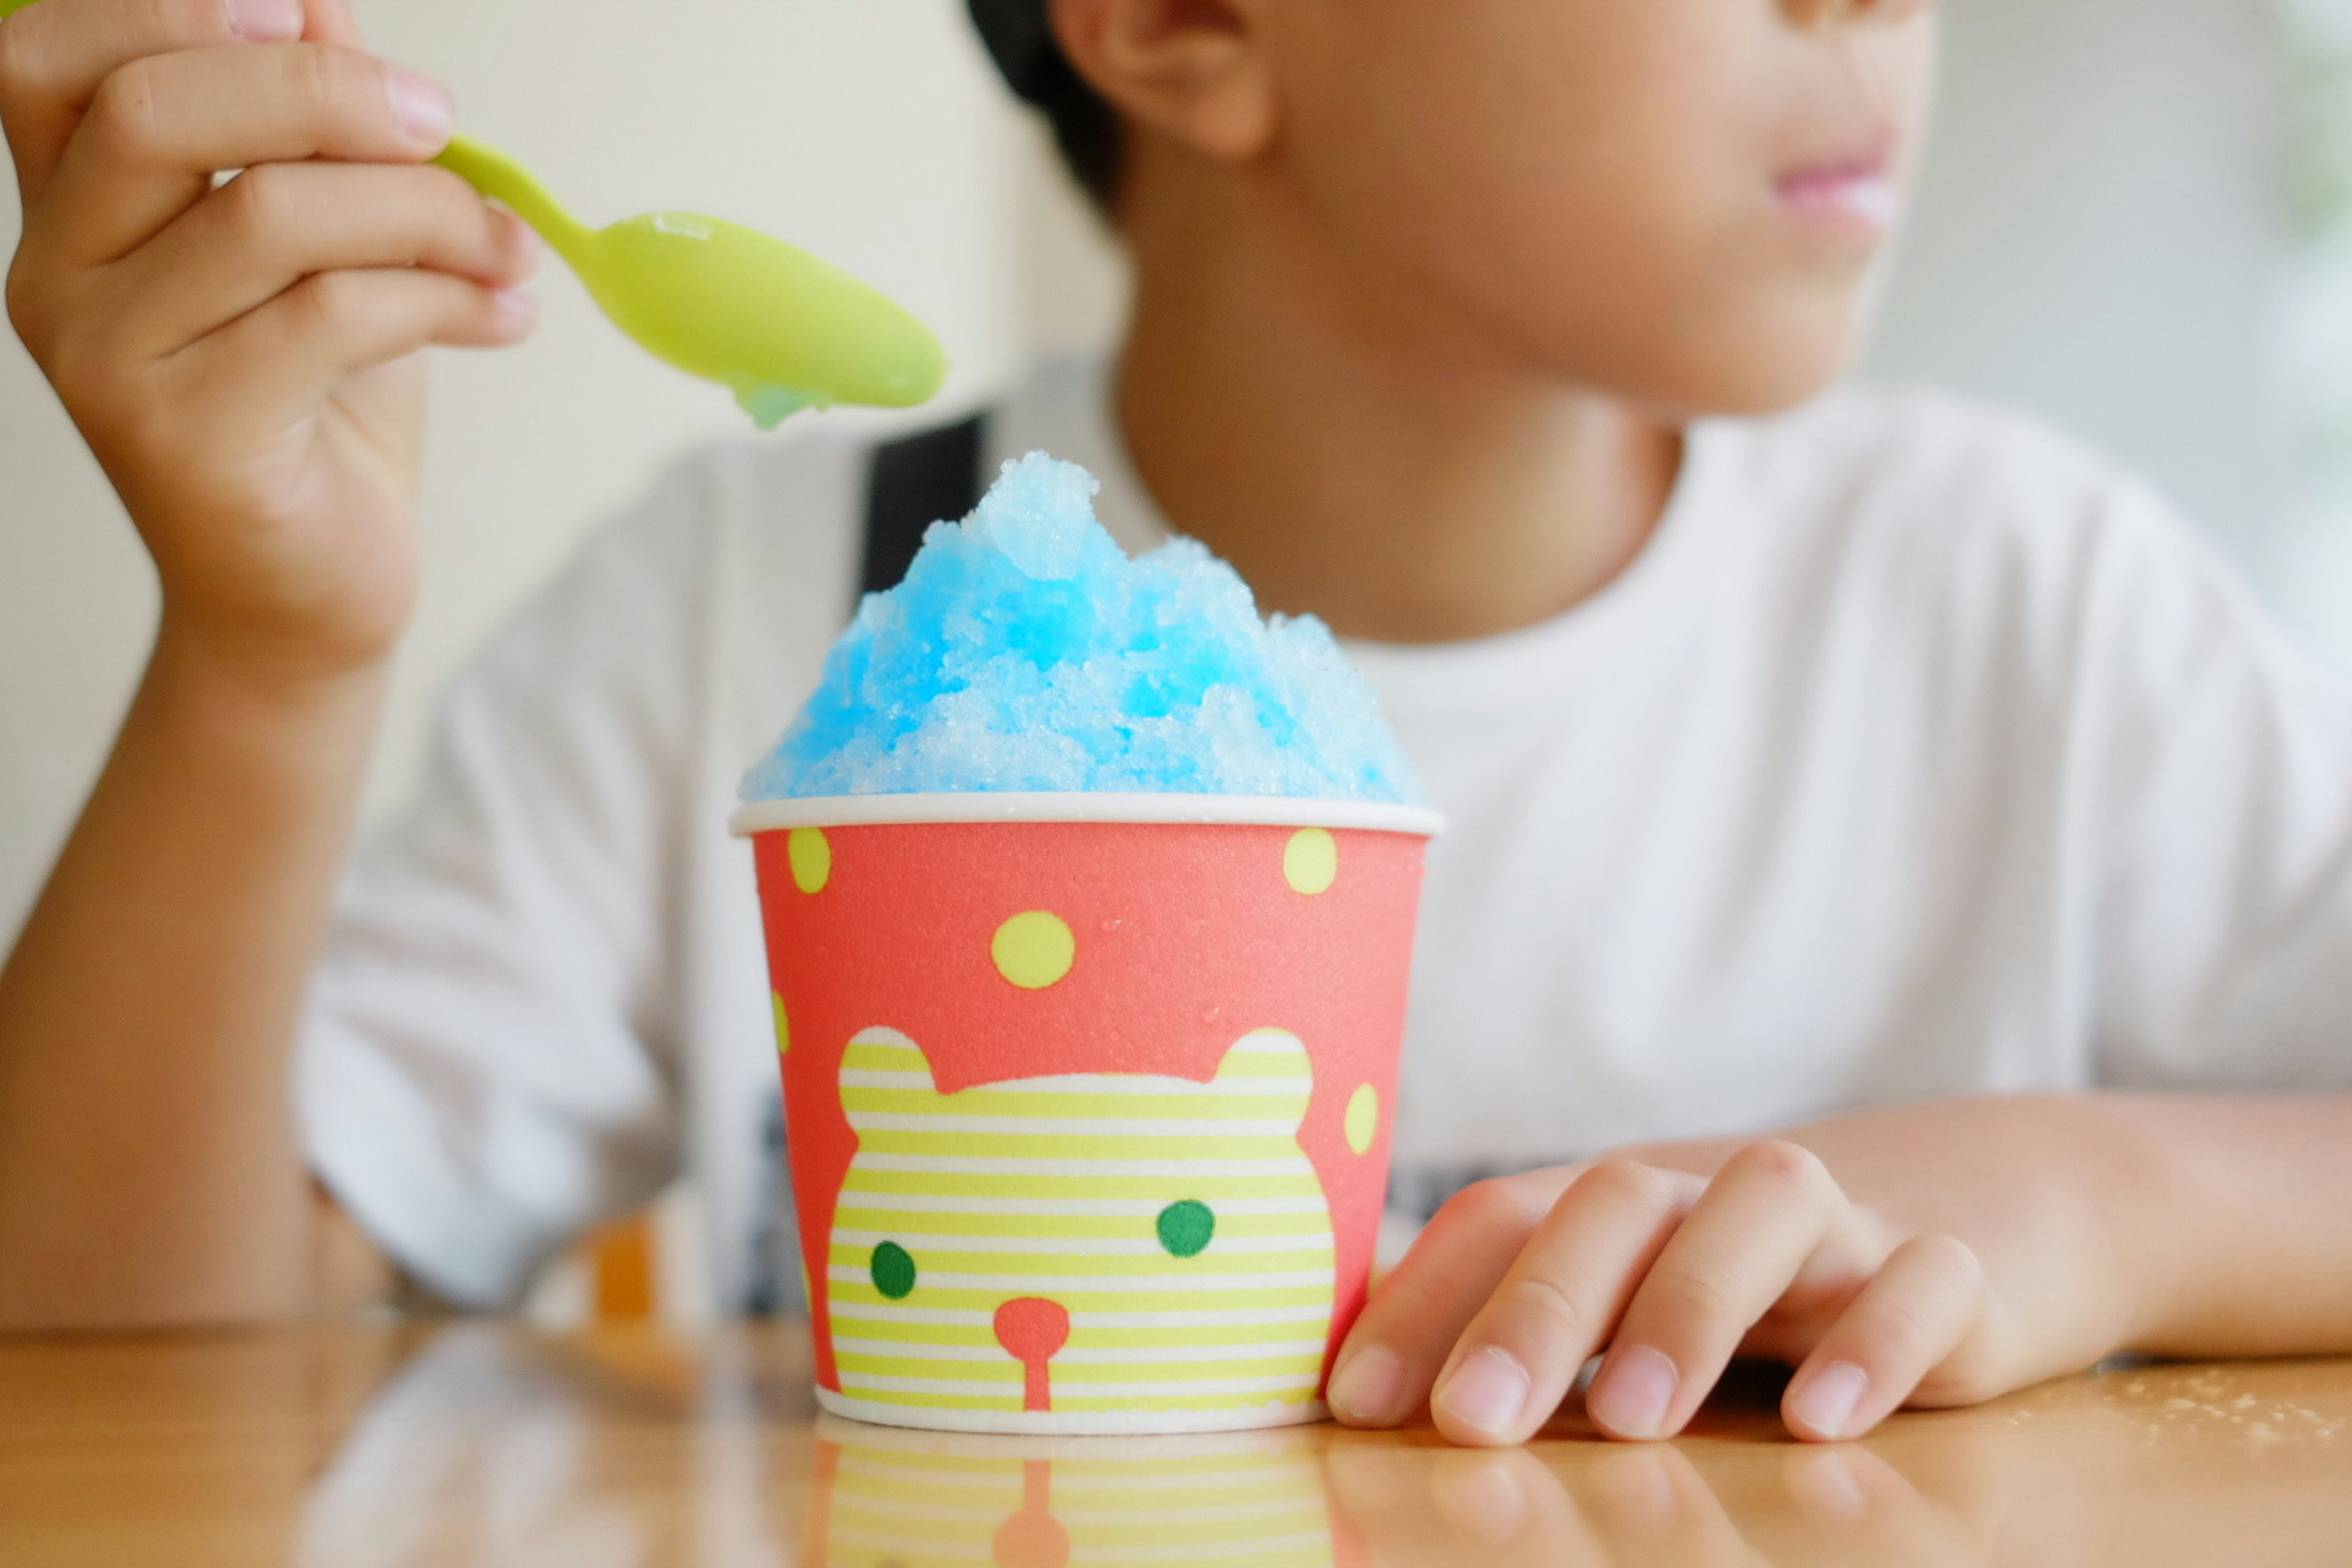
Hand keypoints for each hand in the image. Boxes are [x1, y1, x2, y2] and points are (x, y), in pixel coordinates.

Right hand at [1, 0, 539, 683]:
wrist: (310, 591)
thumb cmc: (317, 408)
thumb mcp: (320, 248)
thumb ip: (304, 132)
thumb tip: (318, 7)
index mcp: (70, 206)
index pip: (49, 53)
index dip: (168, 7)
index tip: (302, 15)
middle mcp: (59, 274)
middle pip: (154, 109)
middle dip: (324, 94)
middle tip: (445, 125)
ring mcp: (110, 359)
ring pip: (269, 212)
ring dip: (426, 212)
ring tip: (510, 252)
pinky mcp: (188, 435)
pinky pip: (332, 315)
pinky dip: (448, 297)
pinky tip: (508, 313)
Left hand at [1328, 1098, 2161, 1444]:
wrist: (1980, 1206)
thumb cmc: (1755, 1278)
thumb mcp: (1640, 1297)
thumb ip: (1521, 1334)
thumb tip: (1358, 1399)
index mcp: (1619, 1204)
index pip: (1499, 1216)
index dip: (1420, 1300)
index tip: (1353, 1403)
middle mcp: (1708, 1190)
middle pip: (1612, 1203)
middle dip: (1532, 1310)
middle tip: (1467, 1421)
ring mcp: (1835, 1223)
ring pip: (1762, 1208)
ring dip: (1686, 1307)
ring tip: (1629, 1421)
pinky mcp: (1950, 1268)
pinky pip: (1921, 1281)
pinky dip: (1875, 1341)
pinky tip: (1825, 1421)